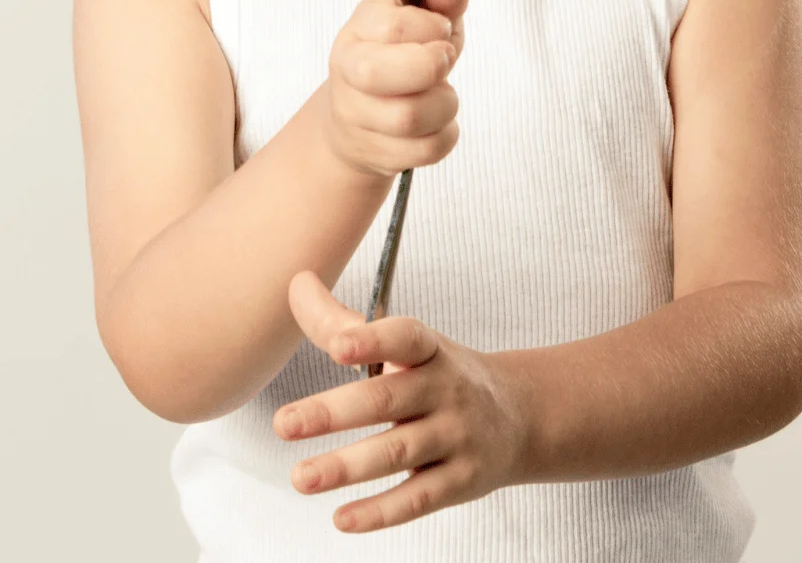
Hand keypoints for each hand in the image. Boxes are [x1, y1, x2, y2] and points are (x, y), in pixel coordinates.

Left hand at [273, 269, 529, 533]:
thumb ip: (345, 323)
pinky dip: (380, 511)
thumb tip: (298, 285)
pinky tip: (342, 518)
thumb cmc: (441, 375)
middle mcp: (445, 389)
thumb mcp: (407, 345)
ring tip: (301, 477)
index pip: (405, 338)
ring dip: (346, 467)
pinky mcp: (461, 481)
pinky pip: (418, 498)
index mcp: (430, 350)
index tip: (337, 346)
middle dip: (333, 413)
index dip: (373, 340)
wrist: (518, 416)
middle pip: (387, 400)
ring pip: (398, 452)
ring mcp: (456, 436)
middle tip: (283, 423)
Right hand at [323, 0, 468, 180]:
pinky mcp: (376, 153)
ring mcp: (357, 116)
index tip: (440, 29)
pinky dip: (445, 135)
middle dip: (428, 67)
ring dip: (444, 104)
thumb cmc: (402, 59)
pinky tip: (437, 123)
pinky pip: (425, 150)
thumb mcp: (425, 21)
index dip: (431, 27)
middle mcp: (348, 70)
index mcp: (358, 29)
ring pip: (408, 117)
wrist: (362, 120)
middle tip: (444, 61)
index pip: (392, 25)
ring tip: (442, 93)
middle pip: (378, 74)